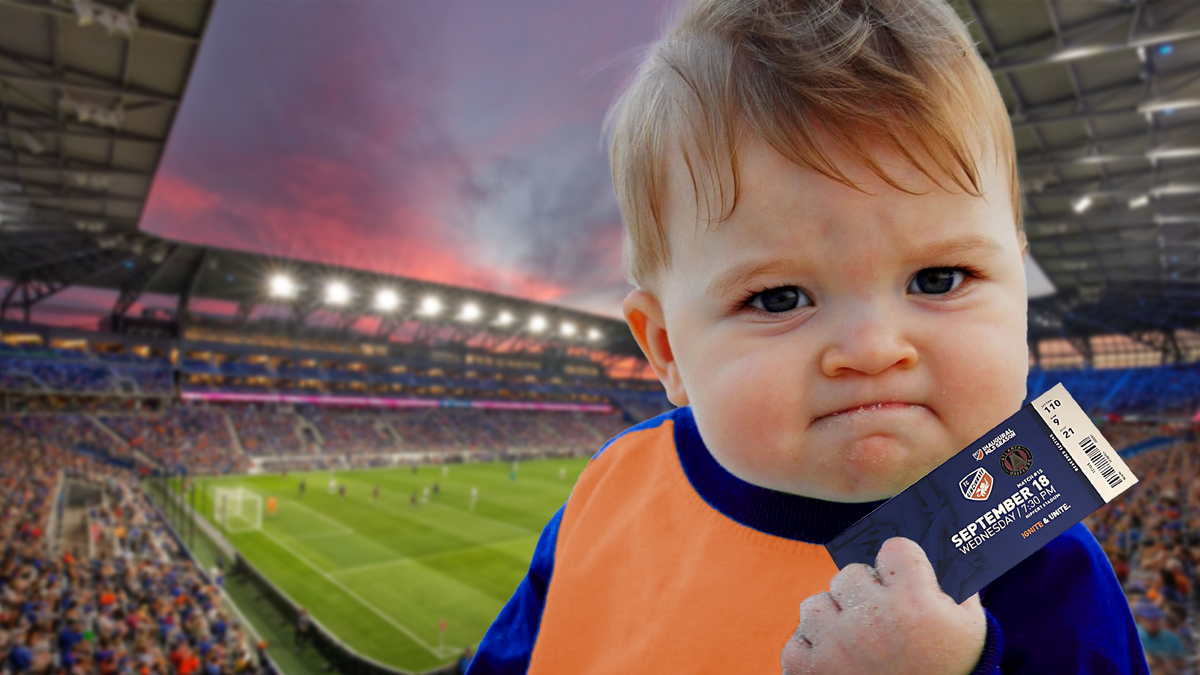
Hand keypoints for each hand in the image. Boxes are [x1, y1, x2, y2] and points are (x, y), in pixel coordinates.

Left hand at [781, 537, 985, 674]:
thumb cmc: (951, 668)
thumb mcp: (968, 625)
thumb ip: (953, 578)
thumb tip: (938, 538)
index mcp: (913, 603)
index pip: (894, 549)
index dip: (900, 567)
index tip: (905, 583)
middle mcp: (872, 620)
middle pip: (849, 574)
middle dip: (865, 593)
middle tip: (883, 622)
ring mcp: (837, 646)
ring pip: (816, 603)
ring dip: (834, 620)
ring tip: (858, 644)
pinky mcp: (811, 671)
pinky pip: (797, 640)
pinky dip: (813, 652)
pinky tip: (838, 663)